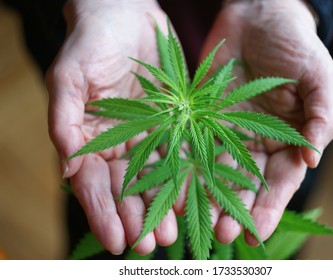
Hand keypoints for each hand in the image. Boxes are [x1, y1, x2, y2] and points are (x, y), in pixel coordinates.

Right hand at [46, 0, 176, 254]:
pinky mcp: (174, 124)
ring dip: (163, 206)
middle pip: (127, 188)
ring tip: (172, 232)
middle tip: (150, 243)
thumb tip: (65, 166)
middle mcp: (120, 144)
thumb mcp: (70, 76)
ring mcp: (149, 136)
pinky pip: (182, 153)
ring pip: (156, 178)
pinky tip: (195, 198)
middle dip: (137, 217)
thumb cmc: (91, 42)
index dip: (102, 212)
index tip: (116, 240)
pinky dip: (187, 177)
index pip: (94, 184)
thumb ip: (64, 118)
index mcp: (90, 139)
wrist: (126, 15)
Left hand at [199, 0, 332, 244]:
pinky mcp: (201, 116)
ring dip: (204, 195)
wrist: (258, 15)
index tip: (255, 233)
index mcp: (287, 140)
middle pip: (244, 183)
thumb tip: (314, 159)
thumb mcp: (319, 77)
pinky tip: (173, 184)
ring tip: (191, 219)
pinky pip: (191, 143)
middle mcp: (255, 142)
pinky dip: (182, 165)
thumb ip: (322, 116)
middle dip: (232, 210)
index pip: (280, 182)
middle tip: (218, 234)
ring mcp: (226, 131)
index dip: (268, 208)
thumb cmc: (295, 44)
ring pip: (214, 170)